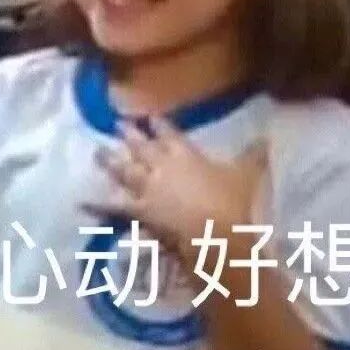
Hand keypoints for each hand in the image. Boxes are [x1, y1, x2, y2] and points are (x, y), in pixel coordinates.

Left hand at [83, 118, 268, 261]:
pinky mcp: (140, 209)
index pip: (169, 132)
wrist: (215, 232)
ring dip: (111, 160)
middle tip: (117, 124)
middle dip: (130, 134)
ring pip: (125, 169)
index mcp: (185, 152)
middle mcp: (162, 164)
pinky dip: (97, 202)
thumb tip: (269, 136)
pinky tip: (80, 200)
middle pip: (142, 145)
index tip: (149, 117)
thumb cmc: (231, 200)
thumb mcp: (247, 173)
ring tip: (97, 152)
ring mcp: (148, 187)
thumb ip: (255, 153)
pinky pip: (115, 205)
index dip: (158, 124)